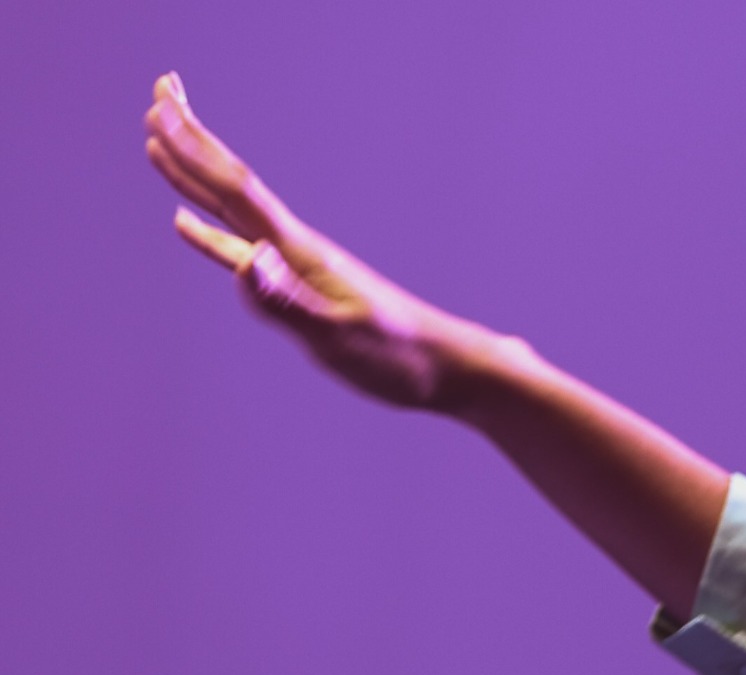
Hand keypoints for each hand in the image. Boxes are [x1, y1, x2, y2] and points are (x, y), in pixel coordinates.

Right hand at [143, 72, 476, 410]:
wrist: (446, 367)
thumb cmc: (398, 358)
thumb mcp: (338, 335)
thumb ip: (288, 302)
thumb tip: (245, 259)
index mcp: (298, 252)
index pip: (236, 191)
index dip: (194, 152)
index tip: (159, 109)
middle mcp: (293, 247)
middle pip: (230, 184)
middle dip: (191, 142)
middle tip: (158, 94)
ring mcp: (295, 265)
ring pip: (230, 210)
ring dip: (194, 177)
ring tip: (159, 145)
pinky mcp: (300, 287)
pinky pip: (241, 250)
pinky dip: (209, 235)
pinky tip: (188, 226)